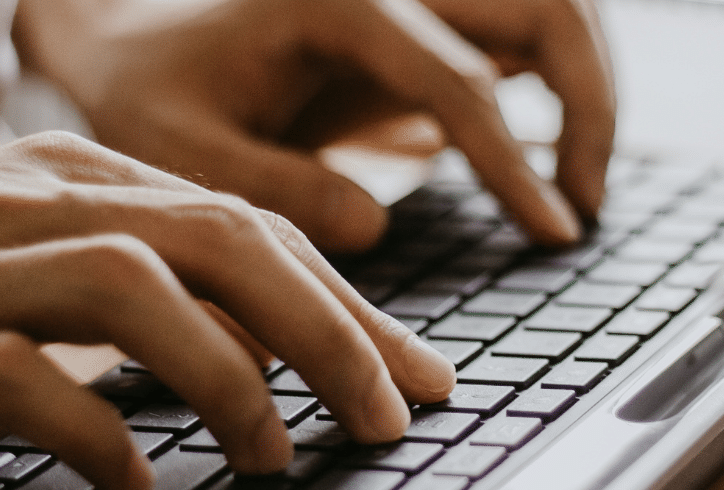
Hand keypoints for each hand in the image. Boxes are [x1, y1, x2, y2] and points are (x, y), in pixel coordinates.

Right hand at [0, 132, 455, 489]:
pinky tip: (132, 488)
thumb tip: (257, 357)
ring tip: (274, 455)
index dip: (348, 303)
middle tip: (390, 417)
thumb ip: (133, 285)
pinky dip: (94, 435)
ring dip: (228, 379)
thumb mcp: (23, 257)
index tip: (416, 376)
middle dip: (329, 331)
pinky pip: (18, 381)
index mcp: (74, 180)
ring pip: (133, 292)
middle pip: (218, 242)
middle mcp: (31, 203)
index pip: (246, 225)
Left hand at [13, 0, 614, 251]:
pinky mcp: (419, 19)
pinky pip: (516, 35)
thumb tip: (375, 224)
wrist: (132, 39)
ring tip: (579, 192)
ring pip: (551, 9)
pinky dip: (555, 87)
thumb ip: (276, 186)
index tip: (553, 232)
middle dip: (591, 103)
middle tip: (581, 209)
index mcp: (338, 1)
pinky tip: (544, 163)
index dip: (514, 161)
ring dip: (589, 90)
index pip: (459, 78)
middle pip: (548, 5)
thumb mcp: (183, 148)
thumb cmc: (149, 91)